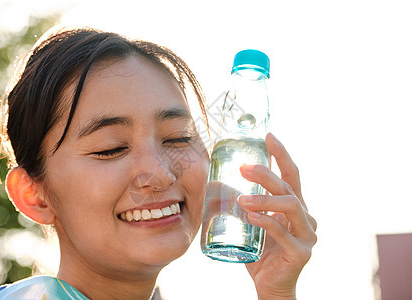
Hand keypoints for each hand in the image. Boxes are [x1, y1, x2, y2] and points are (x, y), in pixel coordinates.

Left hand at [238, 133, 316, 299]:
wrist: (269, 286)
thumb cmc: (259, 252)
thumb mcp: (249, 222)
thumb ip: (240, 203)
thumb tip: (215, 181)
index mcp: (293, 207)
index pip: (290, 175)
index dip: (281, 154)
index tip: (267, 136)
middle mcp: (304, 217)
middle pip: (288, 187)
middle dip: (266, 174)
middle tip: (244, 167)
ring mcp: (306, 234)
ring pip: (290, 205)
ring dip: (264, 198)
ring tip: (240, 199)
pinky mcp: (301, 252)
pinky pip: (283, 232)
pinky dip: (266, 222)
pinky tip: (250, 217)